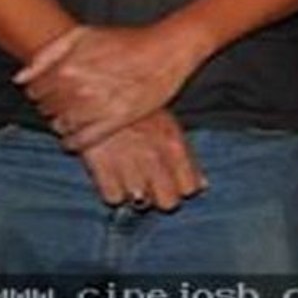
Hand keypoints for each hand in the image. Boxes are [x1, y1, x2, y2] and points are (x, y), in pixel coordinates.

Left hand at [17, 24, 206, 140]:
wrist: (167, 51)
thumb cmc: (126, 41)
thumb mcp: (83, 35)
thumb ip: (46, 54)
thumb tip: (20, 79)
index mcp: (66, 68)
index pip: (34, 90)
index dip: (41, 91)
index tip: (53, 89)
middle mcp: (78, 89)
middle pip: (46, 109)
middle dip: (52, 106)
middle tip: (67, 101)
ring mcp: (97, 107)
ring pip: (61, 126)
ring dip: (62, 123)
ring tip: (75, 115)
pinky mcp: (116, 121)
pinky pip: (81, 141)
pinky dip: (73, 142)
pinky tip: (76, 137)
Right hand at [77, 109, 204, 210]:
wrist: (95, 94)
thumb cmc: (136, 110)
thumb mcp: (168, 124)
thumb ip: (186, 156)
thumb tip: (202, 186)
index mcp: (174, 145)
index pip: (190, 189)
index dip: (181, 187)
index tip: (172, 181)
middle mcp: (155, 159)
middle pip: (168, 203)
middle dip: (160, 196)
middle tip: (150, 183)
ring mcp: (128, 166)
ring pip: (141, 202)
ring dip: (135, 193)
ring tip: (129, 176)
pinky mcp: (101, 170)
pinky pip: (114, 198)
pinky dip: (112, 191)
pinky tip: (112, 176)